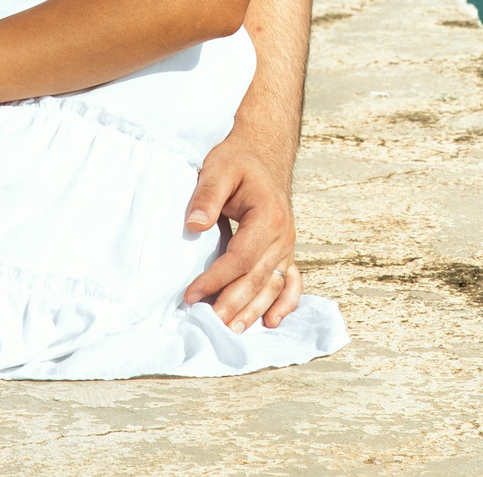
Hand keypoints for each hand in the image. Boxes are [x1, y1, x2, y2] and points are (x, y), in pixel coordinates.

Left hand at [181, 136, 300, 331]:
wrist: (263, 152)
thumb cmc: (239, 160)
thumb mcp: (219, 168)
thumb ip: (207, 196)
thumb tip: (193, 226)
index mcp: (269, 215)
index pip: (241, 258)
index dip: (216, 279)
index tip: (191, 295)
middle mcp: (284, 234)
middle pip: (258, 278)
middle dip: (232, 303)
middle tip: (208, 323)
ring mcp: (288, 245)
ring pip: (272, 285)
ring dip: (254, 310)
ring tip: (232, 330)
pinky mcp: (286, 250)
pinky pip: (290, 282)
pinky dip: (285, 303)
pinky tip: (272, 322)